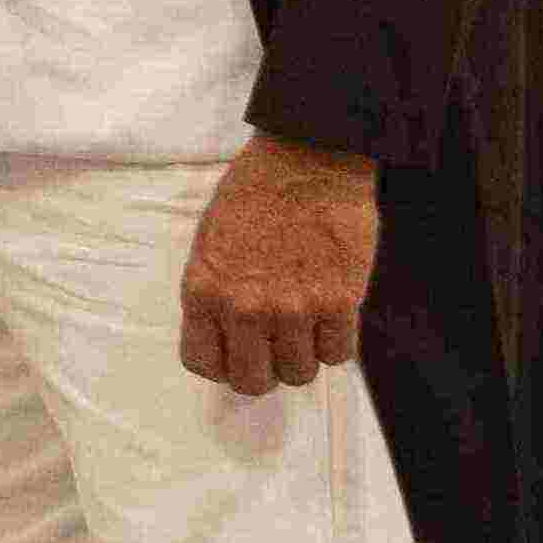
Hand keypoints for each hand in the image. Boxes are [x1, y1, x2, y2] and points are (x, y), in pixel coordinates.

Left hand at [182, 138, 382, 394]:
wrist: (306, 161)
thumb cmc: (253, 194)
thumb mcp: (209, 243)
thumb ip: (214, 292)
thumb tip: (224, 332)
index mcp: (204, 291)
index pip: (203, 363)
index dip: (223, 364)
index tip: (236, 352)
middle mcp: (244, 308)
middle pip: (253, 381)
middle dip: (263, 369)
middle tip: (274, 348)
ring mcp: (294, 308)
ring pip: (299, 373)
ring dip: (302, 357)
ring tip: (305, 328)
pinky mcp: (339, 301)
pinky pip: (337, 355)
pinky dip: (335, 344)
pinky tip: (330, 320)